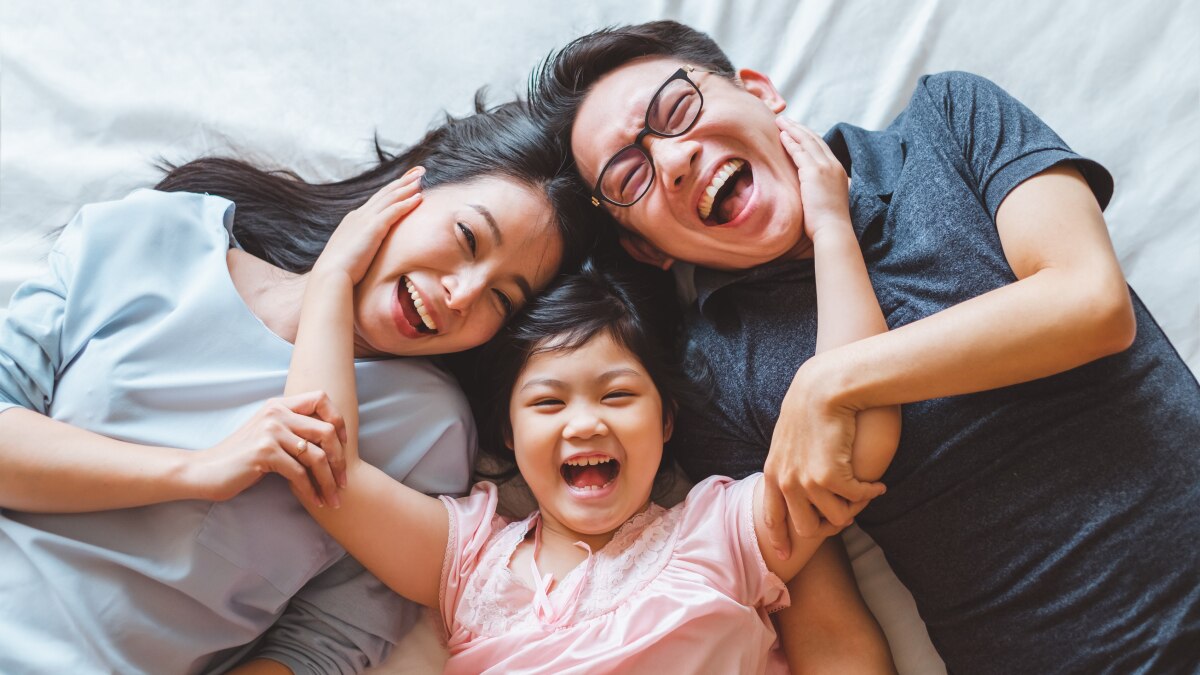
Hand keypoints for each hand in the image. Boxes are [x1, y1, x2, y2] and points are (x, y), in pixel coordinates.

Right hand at [187, 391, 347, 508]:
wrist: (205, 471)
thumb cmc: (241, 458)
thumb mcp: (268, 434)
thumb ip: (293, 429)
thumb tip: (332, 440)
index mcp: (279, 405)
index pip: (321, 398)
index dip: (338, 420)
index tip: (344, 444)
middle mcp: (276, 413)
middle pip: (327, 431)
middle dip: (340, 460)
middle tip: (344, 482)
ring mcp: (270, 431)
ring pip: (317, 456)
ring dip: (329, 481)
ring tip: (334, 499)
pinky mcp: (264, 452)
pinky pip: (299, 473)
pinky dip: (311, 490)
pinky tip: (316, 502)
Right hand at [311, 167, 424, 283]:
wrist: (330, 274)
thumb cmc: (340, 270)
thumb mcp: (350, 251)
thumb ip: (359, 245)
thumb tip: (367, 250)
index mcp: (354, 220)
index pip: (376, 200)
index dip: (392, 189)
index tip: (405, 181)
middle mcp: (359, 215)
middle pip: (385, 193)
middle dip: (403, 180)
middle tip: (419, 170)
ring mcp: (365, 219)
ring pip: (391, 197)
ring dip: (407, 187)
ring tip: (422, 178)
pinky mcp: (373, 228)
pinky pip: (394, 211)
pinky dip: (407, 203)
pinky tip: (419, 197)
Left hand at [762, 359, 885, 557]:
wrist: (823, 387)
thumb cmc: (810, 406)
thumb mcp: (788, 438)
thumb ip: (788, 462)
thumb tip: (795, 483)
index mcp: (772, 473)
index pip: (772, 517)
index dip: (780, 539)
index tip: (785, 557)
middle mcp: (785, 482)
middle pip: (807, 528)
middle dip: (830, 525)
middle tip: (848, 514)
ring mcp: (806, 482)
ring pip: (836, 519)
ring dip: (854, 509)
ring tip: (865, 494)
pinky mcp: (830, 477)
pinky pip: (856, 500)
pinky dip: (870, 493)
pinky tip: (879, 485)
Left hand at [776, 117, 851, 240]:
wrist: (833, 230)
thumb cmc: (828, 222)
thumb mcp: (828, 199)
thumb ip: (821, 189)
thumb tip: (812, 190)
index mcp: (838, 170)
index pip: (822, 147)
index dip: (808, 137)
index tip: (796, 130)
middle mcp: (833, 165)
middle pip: (814, 139)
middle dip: (799, 128)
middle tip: (786, 119)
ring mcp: (825, 167)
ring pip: (807, 142)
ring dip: (792, 129)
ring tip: (780, 121)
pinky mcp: (814, 173)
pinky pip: (799, 152)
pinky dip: (790, 142)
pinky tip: (781, 135)